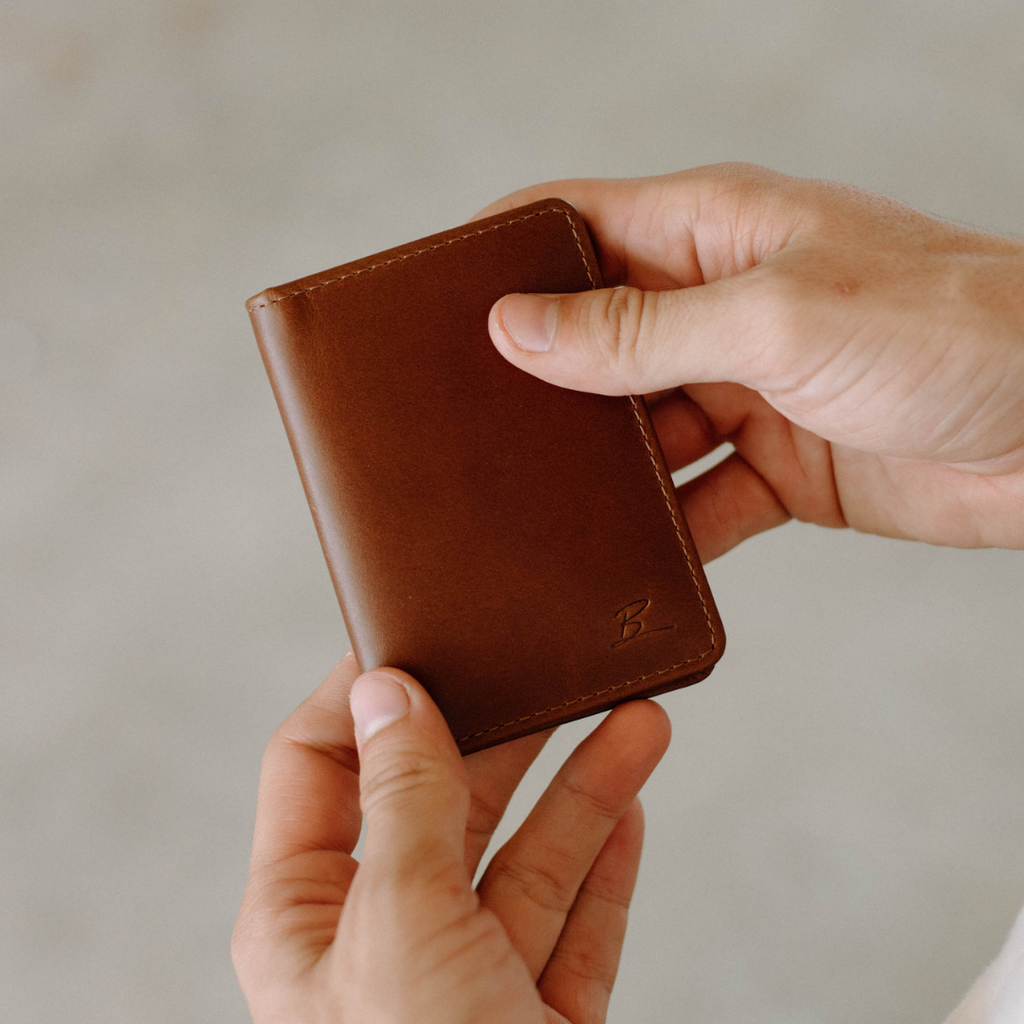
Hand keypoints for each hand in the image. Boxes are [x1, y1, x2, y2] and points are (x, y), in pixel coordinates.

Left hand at [232, 654, 670, 1023]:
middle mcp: (379, 944)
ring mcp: (462, 985)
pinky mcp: (536, 1019)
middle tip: (550, 664)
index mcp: (306, 920)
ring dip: (581, 784)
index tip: (424, 633)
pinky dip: (604, 860)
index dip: (367, 697)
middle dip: (501, 732)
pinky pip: (573, 920)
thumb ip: (402, 806)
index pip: (318, 769)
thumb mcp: (400, 929)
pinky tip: (630, 803)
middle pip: (438, 802)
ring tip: (634, 716)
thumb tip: (389, 693)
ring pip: (523, 857)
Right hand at [481, 164, 1023, 557]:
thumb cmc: (950, 332)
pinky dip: (664, 532)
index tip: (434, 305)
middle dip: (538, 381)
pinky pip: (694, 502)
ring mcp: (745, 390)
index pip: (576, 223)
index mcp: (712, 232)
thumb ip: (640, 331)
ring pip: (636, 431)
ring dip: (599, 470)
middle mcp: (719, 306)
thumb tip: (519, 326)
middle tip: (468, 427)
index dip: (504, 256)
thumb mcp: (774, 321)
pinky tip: (630, 559)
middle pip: (595, 338)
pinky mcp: (776, 467)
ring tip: (535, 505)